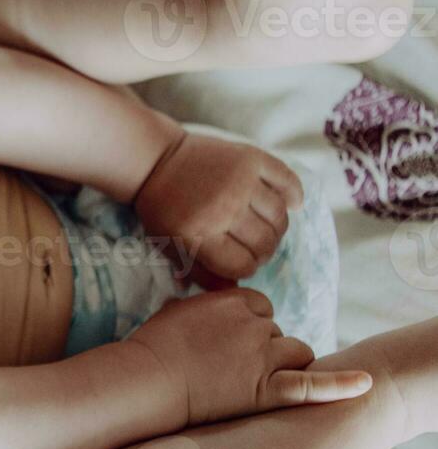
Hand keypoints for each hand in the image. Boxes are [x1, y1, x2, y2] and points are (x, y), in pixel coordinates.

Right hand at [127, 289, 370, 425]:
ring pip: (296, 353)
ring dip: (283, 364)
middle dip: (261, 348)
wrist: (145, 380)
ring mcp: (262, 357)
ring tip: (250, 382)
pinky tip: (366, 384)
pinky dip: (341, 385)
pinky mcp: (266, 390)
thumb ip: (204, 305)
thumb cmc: (153, 348)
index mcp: (234, 300)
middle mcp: (254, 324)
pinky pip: (311, 385)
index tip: (224, 343)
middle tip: (225, 369)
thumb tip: (206, 301)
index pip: (262, 307)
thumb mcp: (177, 310)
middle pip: (279, 332)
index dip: (247, 326)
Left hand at [134, 132, 304, 282]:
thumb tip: (234, 290)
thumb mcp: (170, 245)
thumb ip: (200, 271)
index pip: (242, 266)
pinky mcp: (250, 158)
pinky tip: (290, 204)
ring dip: (278, 228)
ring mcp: (238, 181)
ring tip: (266, 227)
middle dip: (264, 252)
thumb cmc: (161, 208)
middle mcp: (221, 208)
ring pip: (279, 216)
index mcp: (197, 234)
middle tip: (257, 247)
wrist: (153, 159)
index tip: (243, 262)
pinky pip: (287, 180)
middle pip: (264, 243)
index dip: (247, 269)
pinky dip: (294, 194)